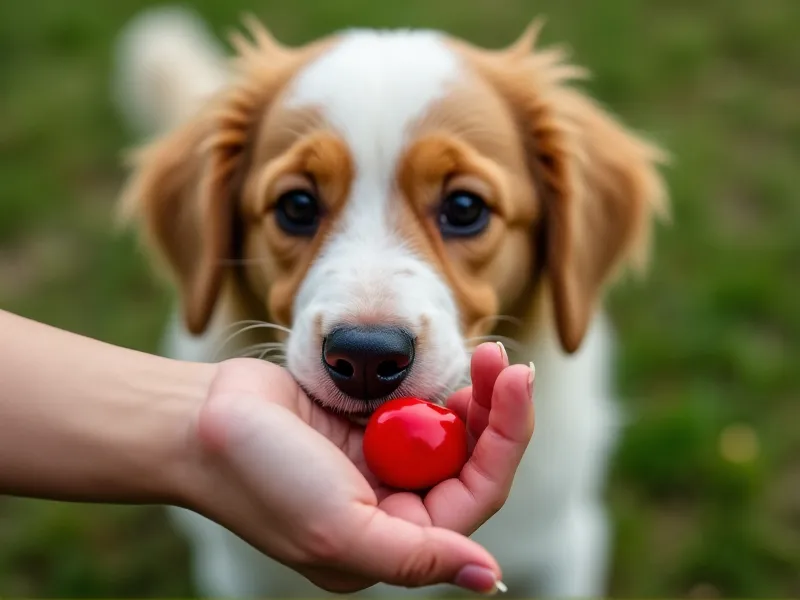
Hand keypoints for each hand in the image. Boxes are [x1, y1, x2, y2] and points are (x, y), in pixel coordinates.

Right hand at [184, 342, 534, 593]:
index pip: (475, 495)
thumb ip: (417, 556)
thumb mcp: (339, 529)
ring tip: (485, 355)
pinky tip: (449, 364)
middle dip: (497, 410)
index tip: (518, 380)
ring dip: (473, 395)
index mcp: (392, 541)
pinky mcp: (365, 424)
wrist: (201, 420)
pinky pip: (418, 405)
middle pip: (471, 460)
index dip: (507, 439)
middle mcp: (392, 507)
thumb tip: (490, 577)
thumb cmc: (262, 478)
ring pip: (450, 431)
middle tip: (504, 358)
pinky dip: (436, 386)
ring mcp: (379, 462)